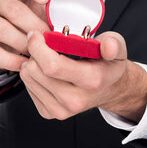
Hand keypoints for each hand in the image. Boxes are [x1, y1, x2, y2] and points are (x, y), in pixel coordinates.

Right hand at [0, 0, 50, 75]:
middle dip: (34, 26)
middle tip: (49, 40)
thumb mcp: (37, 11)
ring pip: (1, 30)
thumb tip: (67, 24)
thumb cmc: (24, 21)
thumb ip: (48, 11)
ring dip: (22, 44)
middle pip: (13, 9)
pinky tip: (23, 64)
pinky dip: (10, 60)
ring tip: (37, 54)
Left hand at [20, 30, 146, 121]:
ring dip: (32, 63)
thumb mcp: (118, 48)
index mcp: (91, 81)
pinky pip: (28, 88)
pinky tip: (46, 71)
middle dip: (34, 52)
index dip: (38, 46)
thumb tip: (108, 47)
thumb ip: (113, 43)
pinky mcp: (49, 113)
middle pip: (35, 71)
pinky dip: (33, 75)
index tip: (36, 34)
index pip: (52, 65)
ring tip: (46, 57)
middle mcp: (75, 100)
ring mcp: (61, 110)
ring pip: (28, 78)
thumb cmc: (108, 65)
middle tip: (43, 44)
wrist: (109, 89)